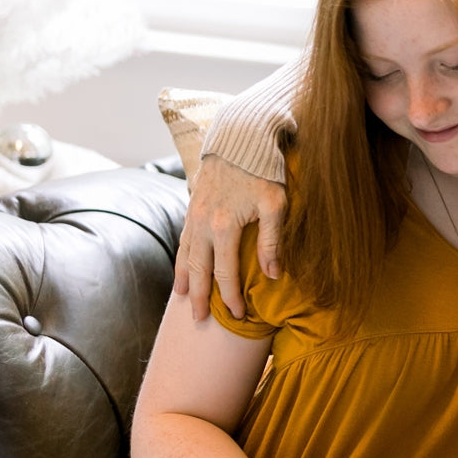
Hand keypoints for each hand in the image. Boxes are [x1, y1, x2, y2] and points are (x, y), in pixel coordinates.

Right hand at [174, 154, 287, 320]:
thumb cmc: (264, 169)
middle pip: (198, 270)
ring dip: (185, 279)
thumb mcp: (276, 204)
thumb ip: (272, 241)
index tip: (237, 315)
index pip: (225, 273)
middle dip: (199, 297)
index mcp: (224, 227)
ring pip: (185, 255)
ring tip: (182, 298)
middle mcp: (203, 224)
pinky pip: (183, 238)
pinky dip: (181, 257)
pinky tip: (182, 266)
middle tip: (199, 320)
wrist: (240, 137)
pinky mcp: (193, 205)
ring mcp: (194, 215)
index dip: (230, 297)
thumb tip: (272, 275)